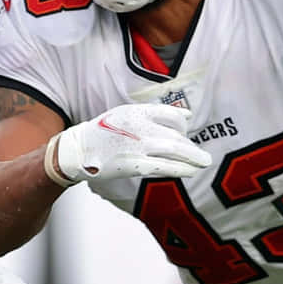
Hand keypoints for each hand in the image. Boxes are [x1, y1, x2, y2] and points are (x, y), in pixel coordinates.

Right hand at [44, 103, 211, 185]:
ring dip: (192, 158)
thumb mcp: (126, 114)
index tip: (187, 131)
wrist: (78, 149)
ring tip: (203, 163)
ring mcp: (137, 146)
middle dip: (192, 147)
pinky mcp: (134, 165)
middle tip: (202, 156)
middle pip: (176, 135)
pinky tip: (190, 171)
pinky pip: (163, 167)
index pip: (171, 115)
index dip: (184, 124)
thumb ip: (155, 113)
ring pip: (174, 151)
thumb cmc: (104, 132)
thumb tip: (187, 114)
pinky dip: (180, 169)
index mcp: (137, 112)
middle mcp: (139, 127)